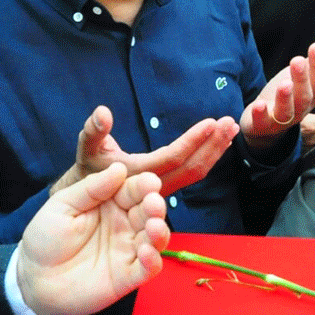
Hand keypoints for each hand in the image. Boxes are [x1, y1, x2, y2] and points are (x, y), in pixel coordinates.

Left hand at [17, 163, 169, 314]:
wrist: (32, 280)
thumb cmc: (45, 239)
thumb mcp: (62, 205)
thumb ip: (91, 188)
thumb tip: (119, 168)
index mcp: (110, 203)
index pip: (133, 190)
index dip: (143, 185)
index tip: (149, 182)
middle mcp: (124, 225)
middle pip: (148, 212)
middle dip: (154, 206)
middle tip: (153, 203)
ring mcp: (128, 251)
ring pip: (154, 239)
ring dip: (159, 231)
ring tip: (154, 226)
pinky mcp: (127, 277)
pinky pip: (148, 268)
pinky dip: (153, 261)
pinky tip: (147, 253)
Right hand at [52, 106, 237, 196]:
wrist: (84, 202)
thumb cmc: (85, 173)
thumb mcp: (86, 150)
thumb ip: (93, 131)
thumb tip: (103, 112)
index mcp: (139, 176)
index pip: (174, 158)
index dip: (194, 141)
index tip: (212, 122)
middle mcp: (154, 187)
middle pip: (192, 169)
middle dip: (213, 145)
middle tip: (230, 122)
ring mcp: (162, 189)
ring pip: (195, 173)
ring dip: (215, 150)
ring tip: (231, 129)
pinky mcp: (166, 187)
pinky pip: (191, 174)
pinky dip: (207, 156)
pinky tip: (218, 142)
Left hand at [242, 32, 314, 147]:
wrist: (265, 122)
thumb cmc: (289, 94)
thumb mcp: (303, 74)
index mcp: (312, 95)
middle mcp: (300, 109)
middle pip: (304, 95)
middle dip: (302, 79)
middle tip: (298, 60)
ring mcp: (281, 119)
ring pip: (287, 111)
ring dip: (286, 98)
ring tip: (284, 84)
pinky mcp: (263, 125)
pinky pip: (263, 122)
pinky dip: (261, 114)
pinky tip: (259, 104)